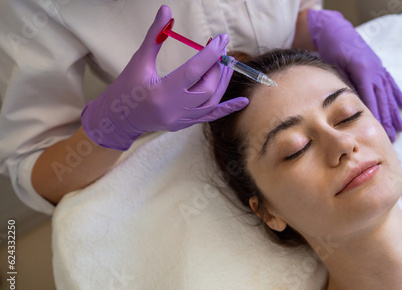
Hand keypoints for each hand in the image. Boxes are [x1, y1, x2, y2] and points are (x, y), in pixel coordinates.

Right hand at [81, 5, 248, 149]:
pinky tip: (243, 100)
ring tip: (227, 63)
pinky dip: (227, 108)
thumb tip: (166, 9)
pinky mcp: (185, 125)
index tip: (221, 39)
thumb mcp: (139, 60)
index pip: (193, 71)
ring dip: (222, 81)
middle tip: (220, 50)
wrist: (117, 118)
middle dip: (217, 67)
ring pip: (211, 101)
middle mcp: (174, 109)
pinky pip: (211, 116)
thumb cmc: (126, 86)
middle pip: (206, 87)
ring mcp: (181, 120)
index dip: (210, 54)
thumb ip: (155, 35)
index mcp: (161, 92)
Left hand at [307, 9, 401, 141]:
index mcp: (363, 72)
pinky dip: (397, 95)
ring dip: (394, 112)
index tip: (379, 132)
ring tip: (400, 129)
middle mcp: (375, 71)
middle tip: (391, 139)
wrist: (337, 31)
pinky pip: (391, 84)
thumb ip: (346, 85)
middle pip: (383, 100)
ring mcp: (379, 69)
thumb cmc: (332, 50)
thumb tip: (353, 106)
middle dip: (387, 120)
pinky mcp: (379, 67)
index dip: (376, 117)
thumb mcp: (336, 67)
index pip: (371, 100)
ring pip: (388, 94)